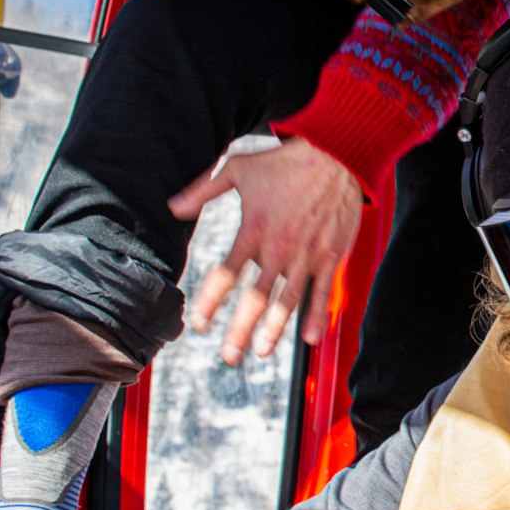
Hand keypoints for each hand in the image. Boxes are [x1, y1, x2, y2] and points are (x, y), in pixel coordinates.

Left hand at [170, 137, 363, 361]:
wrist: (336, 154)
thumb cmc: (286, 161)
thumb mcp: (238, 169)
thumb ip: (203, 190)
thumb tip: (172, 206)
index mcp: (253, 230)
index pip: (225, 274)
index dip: (210, 302)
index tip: (199, 324)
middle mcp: (278, 248)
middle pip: (254, 298)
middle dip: (239, 330)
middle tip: (229, 355)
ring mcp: (306, 254)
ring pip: (287, 300)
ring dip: (273, 329)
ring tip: (261, 351)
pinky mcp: (330, 255)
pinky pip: (322, 290)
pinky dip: (316, 315)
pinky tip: (309, 337)